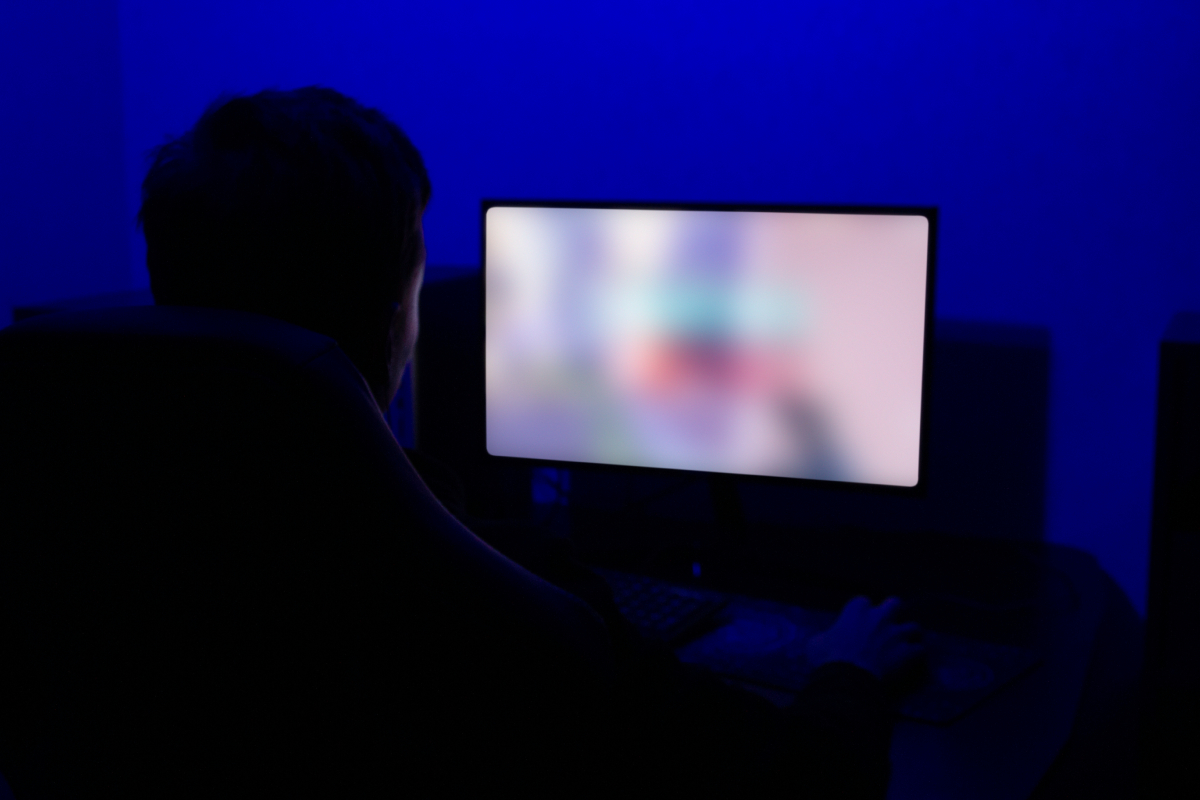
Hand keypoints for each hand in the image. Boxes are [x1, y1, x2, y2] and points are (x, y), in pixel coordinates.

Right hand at [805, 596, 923, 678]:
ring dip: (909, 633)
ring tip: (905, 642)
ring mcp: (896, 634)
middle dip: (893, 611)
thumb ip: (825, 636)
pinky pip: (920, 649)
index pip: (863, 601)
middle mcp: (880, 617)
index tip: (858, 621)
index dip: (862, 611)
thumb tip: (823, 639)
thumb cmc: (828, 658)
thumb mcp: (816, 643)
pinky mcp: (908, 652)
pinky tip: (912, 660)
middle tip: (888, 623)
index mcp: (856, 611)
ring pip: (914, 626)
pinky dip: (916, 654)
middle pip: (895, 603)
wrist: (849, 678)